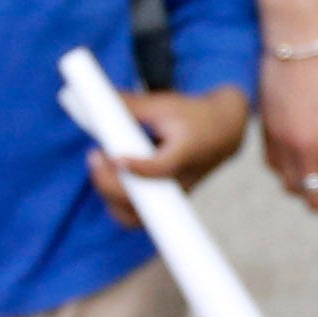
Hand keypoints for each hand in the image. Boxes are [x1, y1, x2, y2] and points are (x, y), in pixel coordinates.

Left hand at [85, 84, 250, 225]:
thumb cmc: (193, 117)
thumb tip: (97, 101)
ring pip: (135, 216)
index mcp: (185, 153)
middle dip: (110, 183)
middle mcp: (179, 181)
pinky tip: (107, 175)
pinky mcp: (164, 203)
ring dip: (110, 194)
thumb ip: (131, 105)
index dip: (137, 166)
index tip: (116, 157)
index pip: (162, 168)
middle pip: (142, 200)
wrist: (222, 133)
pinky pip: (134, 216)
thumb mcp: (165, 104)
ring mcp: (171, 197)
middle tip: (95, 155)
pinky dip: (115, 202)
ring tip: (98, 163)